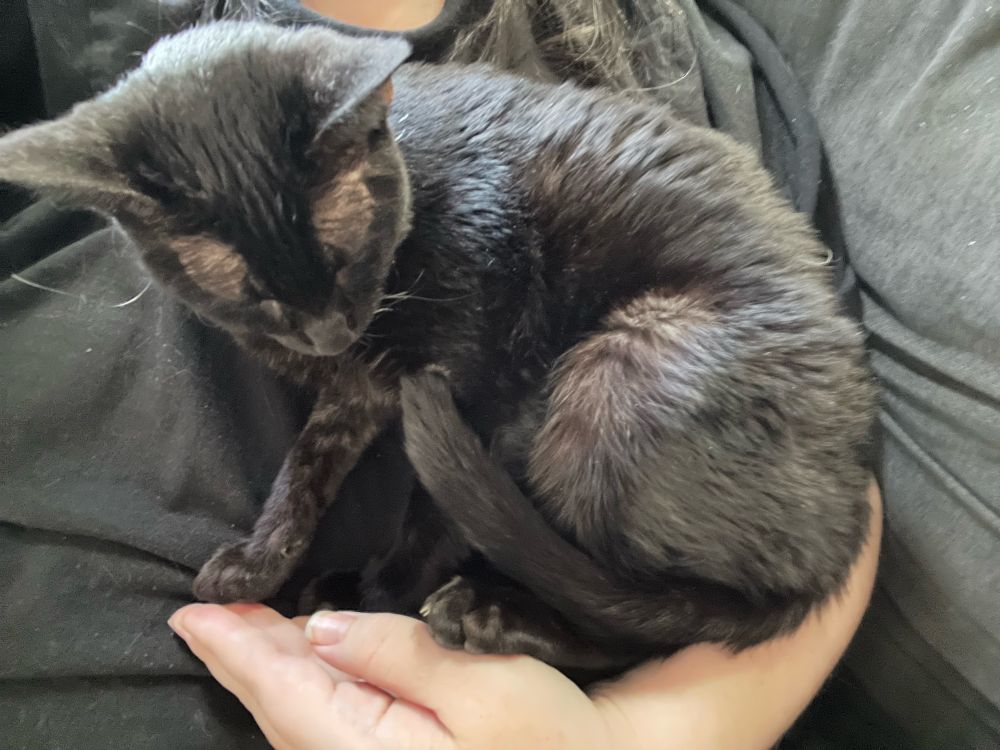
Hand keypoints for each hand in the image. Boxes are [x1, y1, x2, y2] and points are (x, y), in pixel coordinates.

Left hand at [168, 603, 613, 749]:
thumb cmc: (549, 735)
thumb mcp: (482, 685)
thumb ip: (396, 655)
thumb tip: (319, 628)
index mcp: (367, 749)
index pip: (282, 691)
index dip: (233, 649)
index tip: (192, 611)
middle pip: (282, 705)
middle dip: (243, 654)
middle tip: (210, 607)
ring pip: (299, 714)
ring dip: (270, 667)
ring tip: (242, 626)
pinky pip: (325, 721)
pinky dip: (302, 684)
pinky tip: (303, 661)